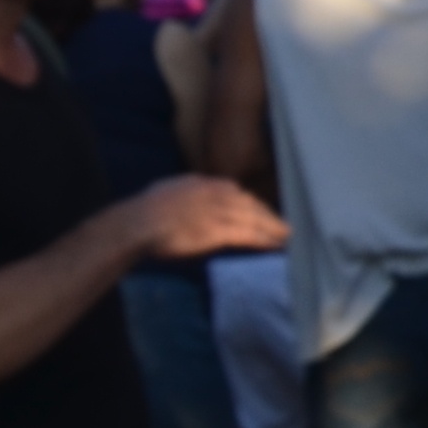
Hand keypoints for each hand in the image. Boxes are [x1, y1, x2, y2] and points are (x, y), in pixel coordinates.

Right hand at [110, 174, 286, 262]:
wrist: (140, 222)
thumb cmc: (145, 210)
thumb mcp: (168, 189)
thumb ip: (185, 192)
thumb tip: (189, 199)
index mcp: (203, 183)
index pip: (236, 191)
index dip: (251, 203)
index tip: (259, 211)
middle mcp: (217, 193)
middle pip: (250, 203)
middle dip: (267, 214)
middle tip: (282, 224)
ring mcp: (220, 211)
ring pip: (254, 219)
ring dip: (273, 228)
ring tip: (286, 236)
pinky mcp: (220, 231)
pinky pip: (249, 235)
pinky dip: (264, 240)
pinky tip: (276, 245)